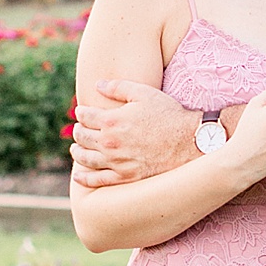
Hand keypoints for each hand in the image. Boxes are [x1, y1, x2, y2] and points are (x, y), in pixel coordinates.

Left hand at [70, 80, 198, 187]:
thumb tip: (98, 85)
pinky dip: (84, 178)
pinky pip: (98, 181)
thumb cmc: (168, 114)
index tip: (82, 112)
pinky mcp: (125, 177)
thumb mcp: (144, 93)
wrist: (189, 141)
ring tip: (76, 149)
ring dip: (77, 152)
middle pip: (82, 137)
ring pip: (85, 158)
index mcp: (112, 120)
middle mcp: (110, 143)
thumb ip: (118, 87)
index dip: (81, 113)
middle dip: (78, 131)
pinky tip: (80, 175)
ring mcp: (116, 162)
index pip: (85, 116)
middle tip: (79, 129)